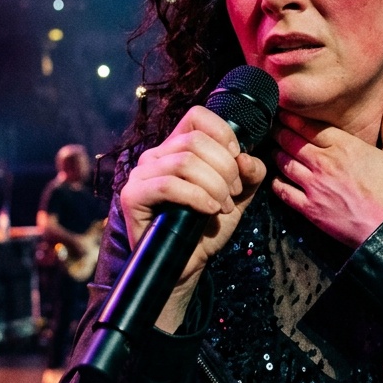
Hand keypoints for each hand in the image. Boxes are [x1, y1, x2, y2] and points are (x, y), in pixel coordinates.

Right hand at [117, 106, 265, 330]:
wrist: (186, 265)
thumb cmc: (207, 228)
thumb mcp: (237, 197)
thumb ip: (249, 175)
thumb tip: (248, 158)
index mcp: (177, 147)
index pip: (197, 117)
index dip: (223, 133)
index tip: (238, 160)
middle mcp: (156, 155)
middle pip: (195, 141)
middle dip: (224, 166)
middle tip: (233, 192)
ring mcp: (141, 174)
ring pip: (185, 162)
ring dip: (214, 184)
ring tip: (223, 206)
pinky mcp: (133, 196)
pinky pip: (169, 185)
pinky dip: (198, 196)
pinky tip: (210, 210)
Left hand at [271, 97, 382, 247]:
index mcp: (345, 146)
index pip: (310, 126)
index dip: (294, 118)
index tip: (284, 113)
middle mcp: (325, 162)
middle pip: (292, 142)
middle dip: (280, 132)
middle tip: (273, 128)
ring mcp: (315, 186)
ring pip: (285, 164)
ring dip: (277, 155)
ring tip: (274, 150)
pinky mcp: (310, 209)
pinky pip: (284, 192)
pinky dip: (276, 184)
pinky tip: (276, 180)